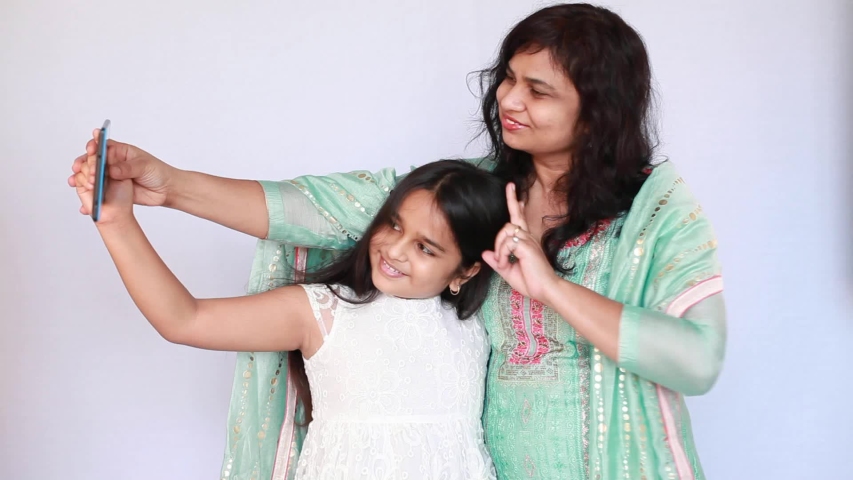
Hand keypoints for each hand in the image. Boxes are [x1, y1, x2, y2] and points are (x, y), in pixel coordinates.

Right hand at [67, 129, 175, 213]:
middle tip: (81, 170)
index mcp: (120, 151)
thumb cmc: (158, 172)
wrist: (166, 190)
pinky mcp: (111, 189)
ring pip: (92, 175)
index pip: (102, 146)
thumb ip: (127, 168)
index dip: (93, 146)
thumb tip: (111, 170)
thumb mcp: (144, 166)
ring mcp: (111, 176)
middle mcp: (113, 162)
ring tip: (75, 182)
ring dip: (82, 178)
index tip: (90, 150)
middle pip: (92, 160)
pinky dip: (89, 194)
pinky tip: (84, 199)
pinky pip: (97, 190)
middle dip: (84, 164)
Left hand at [482, 183, 560, 302]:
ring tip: (502, 261)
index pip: (519, 219)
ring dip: (499, 246)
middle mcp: (527, 238)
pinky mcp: (526, 246)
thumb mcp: (508, 271)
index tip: (514, 191)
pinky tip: (506, 263)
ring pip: (505, 230)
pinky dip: (502, 254)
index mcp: (525, 242)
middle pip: (515, 216)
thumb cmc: (531, 282)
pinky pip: (506, 243)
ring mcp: (528, 240)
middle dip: (511, 200)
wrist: (546, 290)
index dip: (516, 205)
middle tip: (510, 185)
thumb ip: (497, 261)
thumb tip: (485, 253)